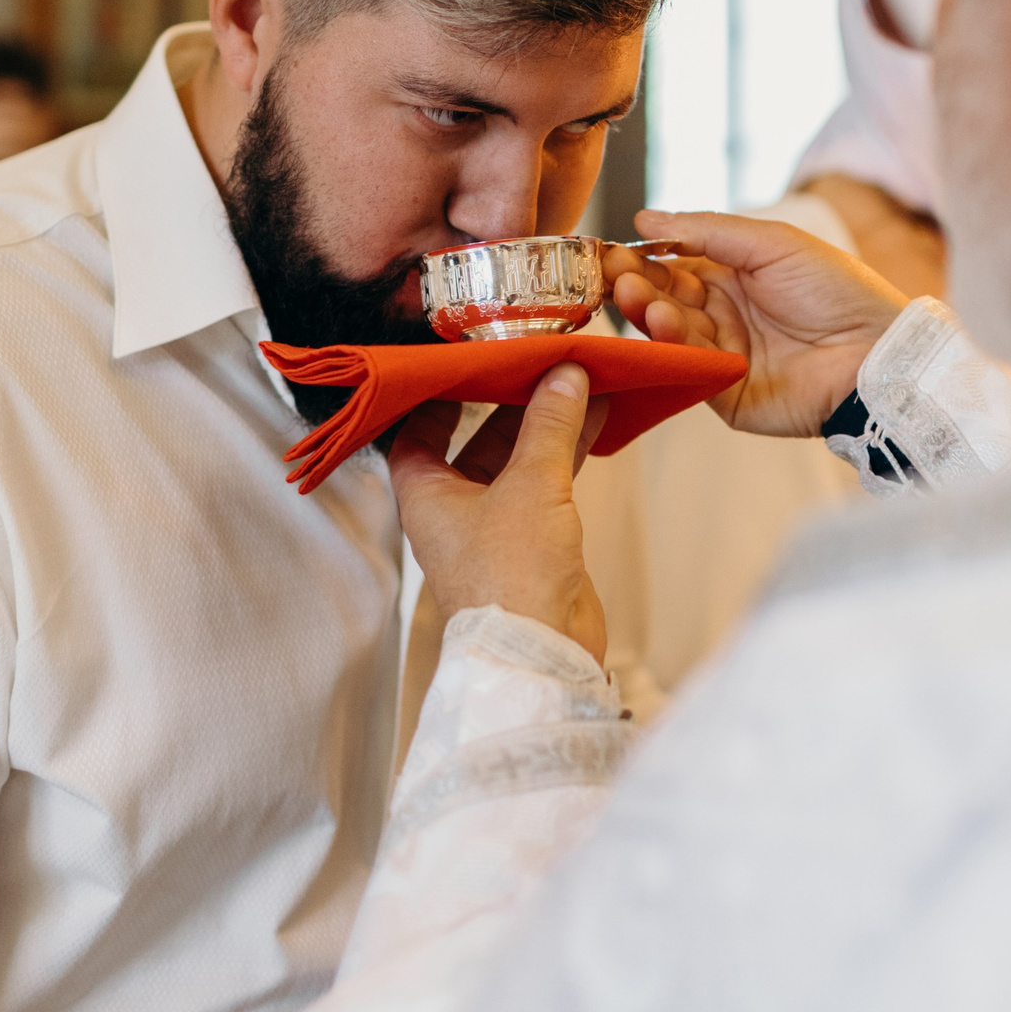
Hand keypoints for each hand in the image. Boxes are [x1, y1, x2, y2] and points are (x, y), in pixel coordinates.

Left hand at [387, 366, 611, 662]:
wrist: (542, 652)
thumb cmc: (511, 577)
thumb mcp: (529, 485)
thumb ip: (548, 425)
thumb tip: (564, 374)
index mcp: (426, 496)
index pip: (416, 433)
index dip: (437, 396)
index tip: (466, 362)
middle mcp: (455, 510)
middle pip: (475, 441)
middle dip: (508, 403)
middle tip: (535, 359)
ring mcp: (496, 526)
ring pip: (518, 460)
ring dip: (546, 424)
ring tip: (577, 378)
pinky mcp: (535, 540)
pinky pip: (547, 482)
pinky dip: (567, 452)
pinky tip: (594, 418)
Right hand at [605, 210, 909, 438]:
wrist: (877, 351)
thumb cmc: (837, 289)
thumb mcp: (771, 242)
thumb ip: (707, 230)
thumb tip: (645, 218)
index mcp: (732, 278)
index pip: (672, 267)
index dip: (641, 259)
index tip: (611, 250)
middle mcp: (722, 317)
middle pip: (663, 301)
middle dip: (637, 285)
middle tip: (614, 273)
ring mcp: (721, 356)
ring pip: (669, 334)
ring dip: (650, 312)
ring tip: (638, 295)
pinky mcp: (725, 393)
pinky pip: (688, 370)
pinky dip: (671, 347)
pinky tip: (663, 323)